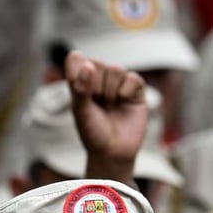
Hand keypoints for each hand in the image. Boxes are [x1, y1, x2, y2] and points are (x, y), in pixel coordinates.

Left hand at [65, 51, 147, 186]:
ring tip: (110, 105)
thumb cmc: (93, 133)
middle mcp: (99, 80)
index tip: (79, 87)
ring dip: (111, 89)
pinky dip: (127, 89)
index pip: (76, 59)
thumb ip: (80, 88)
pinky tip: (123, 100)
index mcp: (81, 82)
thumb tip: (88, 64)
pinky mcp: (136, 91)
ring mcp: (118, 84)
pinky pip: (133, 77)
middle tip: (97, 103)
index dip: (78, 69)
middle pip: (97, 62)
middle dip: (96, 84)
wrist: (113, 152)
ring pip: (116, 69)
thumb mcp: (81, 112)